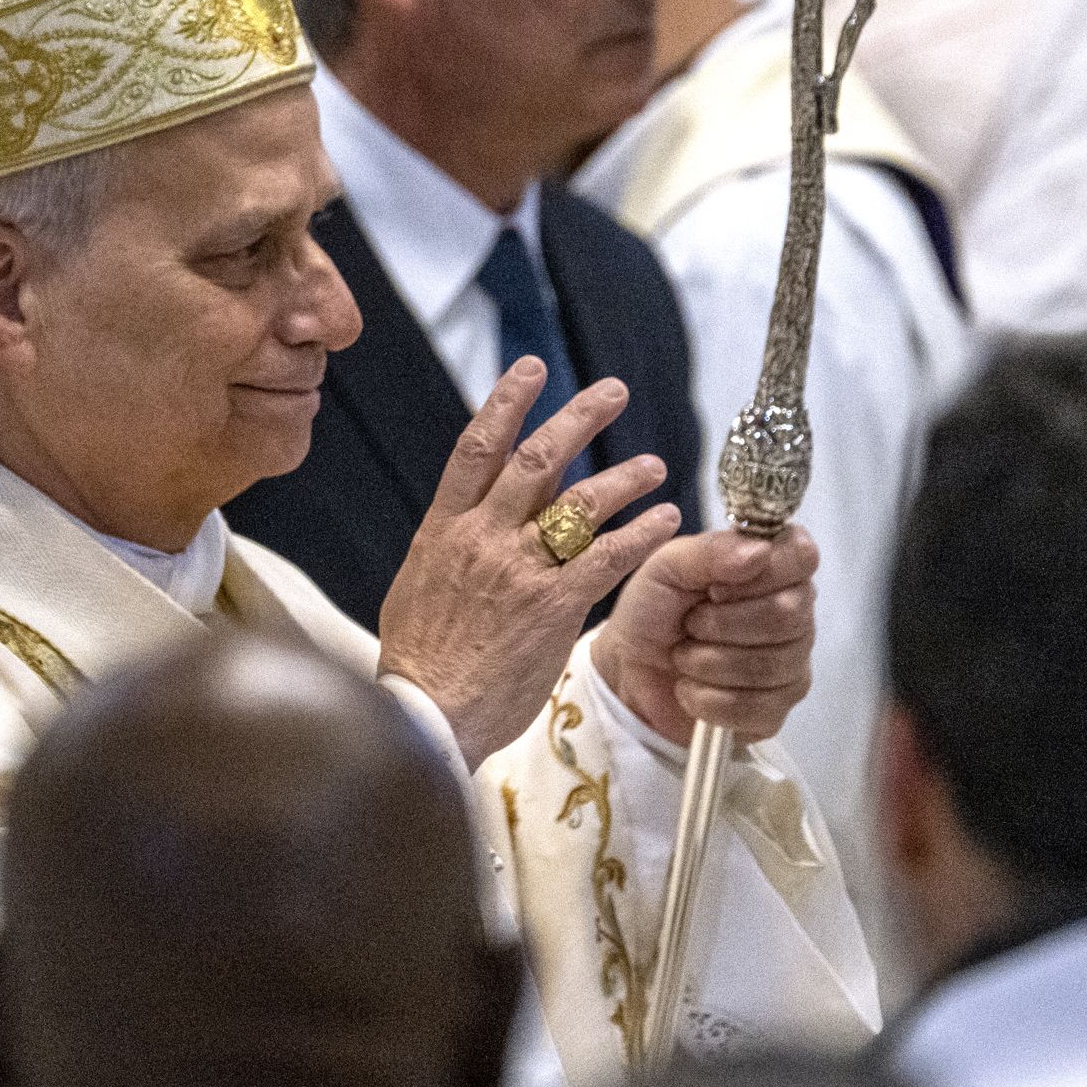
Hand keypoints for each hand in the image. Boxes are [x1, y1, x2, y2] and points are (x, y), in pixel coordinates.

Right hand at [377, 361, 685, 767]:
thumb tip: (479, 519)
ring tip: (654, 464)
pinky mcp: (554, 606)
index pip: (476, 448)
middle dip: (578, 419)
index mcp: (444, 530)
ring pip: (580, 503)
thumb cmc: (421, 662)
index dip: (506, 403)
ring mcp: (519, 570)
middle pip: (536, 460)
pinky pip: (607, 558)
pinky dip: (641, 535)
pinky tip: (666, 521)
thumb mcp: (420, 587)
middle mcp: (483, 539)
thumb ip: (454, 547)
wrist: (424, 717)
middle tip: (613, 391)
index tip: (532, 370)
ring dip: (623, 477)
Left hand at [592, 522, 817, 742]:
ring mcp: (791, 665)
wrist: (630, 670)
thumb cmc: (654, 609)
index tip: (716, 586)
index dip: (760, 572)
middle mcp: (796, 614)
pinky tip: (691, 688)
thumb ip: (710, 551)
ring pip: (771, 665)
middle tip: (691, 624)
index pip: (803, 556)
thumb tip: (759, 552)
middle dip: (722, 622)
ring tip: (684, 655)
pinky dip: (708, 699)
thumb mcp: (667, 567)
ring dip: (708, 661)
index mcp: (775, 567)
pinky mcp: (775, 711)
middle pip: (788, 615)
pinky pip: (756, 708)